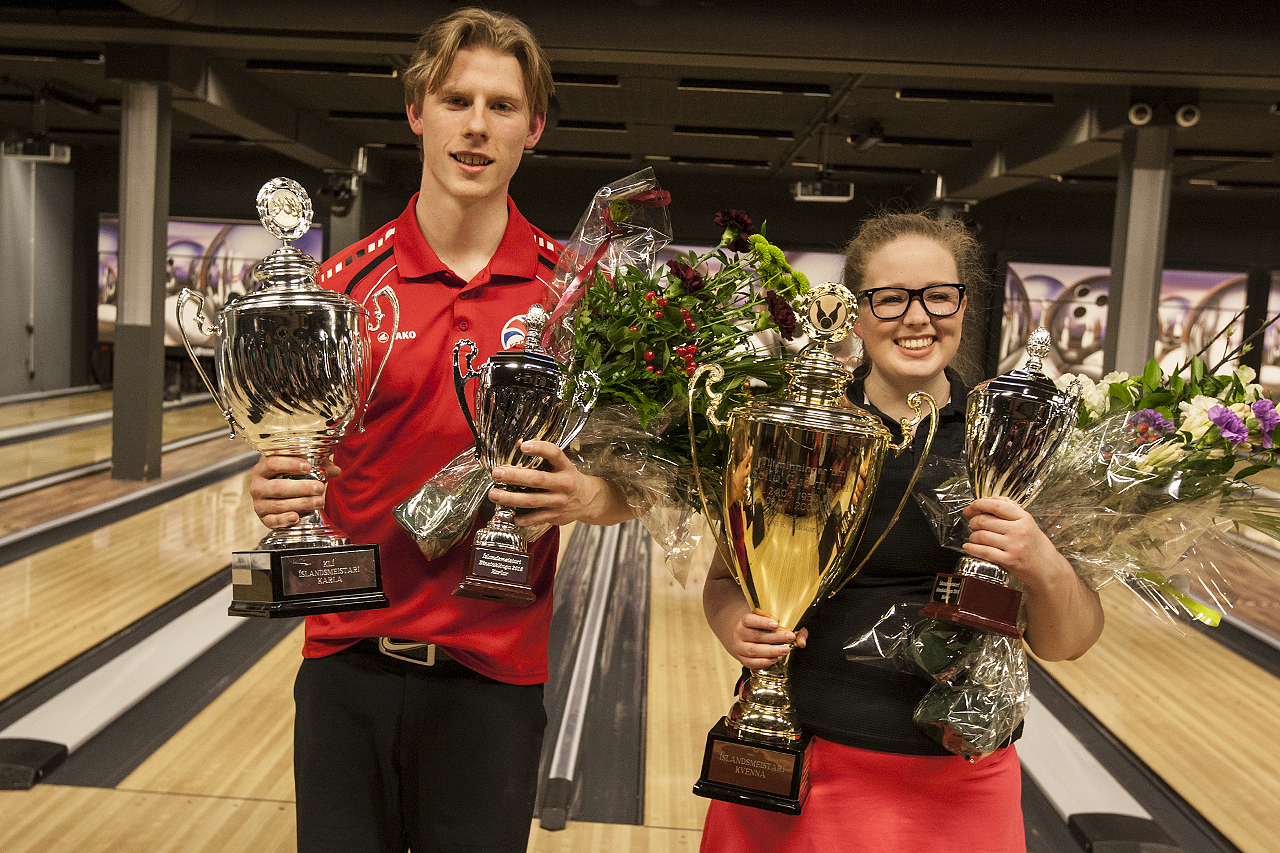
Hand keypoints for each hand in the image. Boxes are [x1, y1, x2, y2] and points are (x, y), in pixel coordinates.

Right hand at [249, 455, 340, 528]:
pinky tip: (296, 518)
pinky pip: (272, 521)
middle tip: (319, 487)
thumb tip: (335, 470)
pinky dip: (284, 520)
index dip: (290, 464)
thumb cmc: (288, 477)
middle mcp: (257, 487)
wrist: (276, 495)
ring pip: (279, 505)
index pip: (273, 463)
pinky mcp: (264, 519)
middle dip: (301, 488)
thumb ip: (318, 466)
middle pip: (278, 487)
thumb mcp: (301, 467)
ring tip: (319, 502)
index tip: (308, 466)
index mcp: (262, 469)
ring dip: (301, 504)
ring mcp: (259, 504)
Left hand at [488, 440, 631, 526]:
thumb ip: (544, 458)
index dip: (539, 448)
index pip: (554, 454)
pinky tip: (508, 515)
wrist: (588, 500)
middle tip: (497, 473)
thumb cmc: (569, 479)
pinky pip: (535, 518)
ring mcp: (559, 502)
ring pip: (532, 501)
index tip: (523, 446)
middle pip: (537, 480)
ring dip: (510, 498)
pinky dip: (520, 518)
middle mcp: (563, 484)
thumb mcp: (562, 465)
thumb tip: (519, 445)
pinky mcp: (555, 516)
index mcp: (565, 467)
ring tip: (494, 494)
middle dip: (514, 476)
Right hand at [727, 609, 806, 669]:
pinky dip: (764, 661)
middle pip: (756, 636)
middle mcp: (739, 635)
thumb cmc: (758, 628)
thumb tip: (799, 637)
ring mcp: (739, 648)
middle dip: (775, 637)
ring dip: (772, 650)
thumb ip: (784, 626)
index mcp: (744, 622)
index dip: (762, 622)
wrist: (742, 637)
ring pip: (754, 650)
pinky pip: (752, 663)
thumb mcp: (767, 621)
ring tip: (786, 649)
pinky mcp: (742, 660)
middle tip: (790, 636)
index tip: (776, 623)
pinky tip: (775, 658)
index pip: (750, 620)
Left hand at [961, 496, 1065, 588]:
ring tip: (974, 537)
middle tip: (973, 524)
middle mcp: (1019, 530)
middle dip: (973, 521)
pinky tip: (969, 547)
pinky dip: (972, 548)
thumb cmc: (1035, 545)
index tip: (973, 506)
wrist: (1047, 567)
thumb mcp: (1026, 523)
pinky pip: (983, 551)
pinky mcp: (1009, 560)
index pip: (997, 506)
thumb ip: (1005, 511)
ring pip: (981, 535)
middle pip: (985, 520)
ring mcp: (1014, 546)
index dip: (980, 503)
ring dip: (973, 536)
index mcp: (1024, 518)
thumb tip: (980, 503)